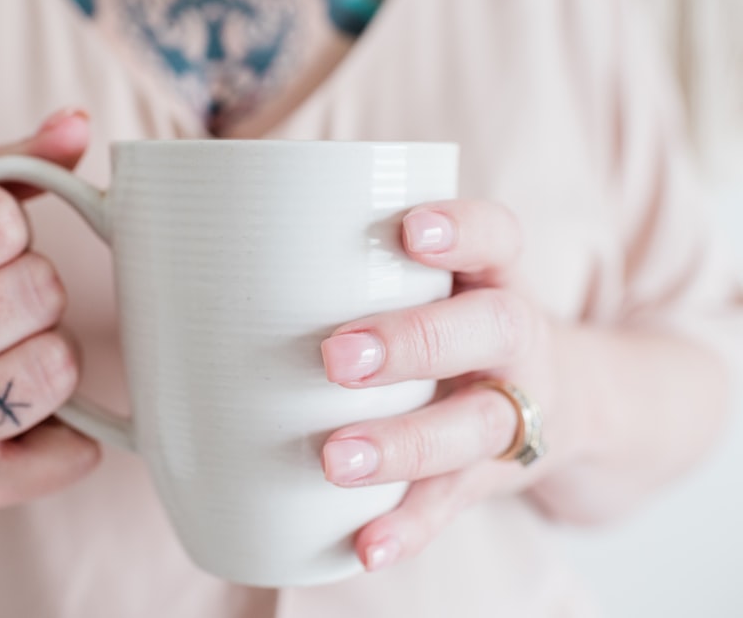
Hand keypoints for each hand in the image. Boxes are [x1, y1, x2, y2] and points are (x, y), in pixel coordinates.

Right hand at [0, 109, 99, 509]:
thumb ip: (3, 166)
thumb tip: (78, 123)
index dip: (6, 227)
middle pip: (36, 292)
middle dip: (32, 289)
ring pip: (57, 366)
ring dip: (50, 352)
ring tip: (3, 355)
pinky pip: (74, 450)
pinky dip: (64, 428)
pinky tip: (18, 414)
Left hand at [319, 200, 578, 569]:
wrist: (561, 400)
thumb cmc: (456, 326)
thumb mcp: (439, 286)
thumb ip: (364, 271)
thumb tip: (215, 263)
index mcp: (494, 280)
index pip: (499, 238)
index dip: (464, 230)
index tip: (408, 230)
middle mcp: (514, 342)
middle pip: (492, 329)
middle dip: (416, 342)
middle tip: (337, 358)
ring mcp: (512, 412)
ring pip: (475, 427)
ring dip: (405, 444)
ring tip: (336, 459)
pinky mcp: (491, 476)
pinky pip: (454, 503)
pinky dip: (411, 526)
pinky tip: (367, 547)